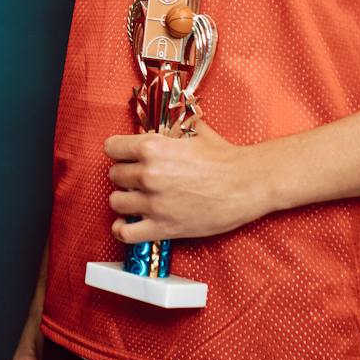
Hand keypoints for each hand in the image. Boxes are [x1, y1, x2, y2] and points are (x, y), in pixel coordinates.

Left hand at [102, 118, 271, 243]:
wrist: (248, 183)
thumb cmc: (224, 158)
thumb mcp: (193, 132)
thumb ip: (169, 129)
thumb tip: (156, 126)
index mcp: (152, 147)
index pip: (111, 148)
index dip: (119, 152)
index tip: (126, 157)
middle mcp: (148, 174)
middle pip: (114, 175)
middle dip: (125, 176)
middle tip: (140, 179)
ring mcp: (154, 203)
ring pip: (116, 202)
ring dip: (125, 200)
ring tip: (138, 199)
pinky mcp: (163, 227)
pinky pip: (126, 233)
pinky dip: (122, 229)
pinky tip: (129, 223)